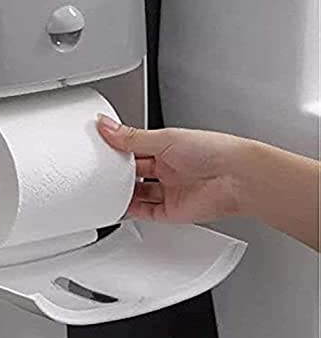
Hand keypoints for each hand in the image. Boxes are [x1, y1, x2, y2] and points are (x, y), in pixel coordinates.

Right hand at [97, 115, 244, 223]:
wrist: (238, 178)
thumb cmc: (213, 151)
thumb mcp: (164, 139)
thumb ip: (131, 137)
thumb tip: (106, 125)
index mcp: (167, 146)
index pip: (135, 146)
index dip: (118, 147)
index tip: (100, 146)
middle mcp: (168, 168)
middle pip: (135, 171)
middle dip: (119, 171)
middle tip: (99, 170)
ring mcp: (170, 190)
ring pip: (138, 192)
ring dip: (123, 192)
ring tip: (105, 189)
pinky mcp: (172, 211)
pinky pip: (146, 212)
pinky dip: (131, 211)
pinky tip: (120, 207)